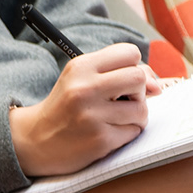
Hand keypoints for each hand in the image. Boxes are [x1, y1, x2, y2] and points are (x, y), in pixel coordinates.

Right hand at [8, 43, 155, 176]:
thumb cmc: (66, 107)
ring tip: (114, 119)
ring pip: (141, 109)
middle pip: (139, 78)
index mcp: (80, 67)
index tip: (122, 80)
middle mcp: (84, 88)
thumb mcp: (83, 80)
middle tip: (122, 100)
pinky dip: (126, 134)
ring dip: (135, 116)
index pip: (129, 53)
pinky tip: (107, 133)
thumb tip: (158, 85)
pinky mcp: (99, 139)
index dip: (133, 66)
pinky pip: (134, 132)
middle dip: (138, 91)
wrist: (35, 139)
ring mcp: (92, 115)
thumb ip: (120, 74)